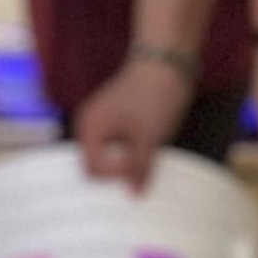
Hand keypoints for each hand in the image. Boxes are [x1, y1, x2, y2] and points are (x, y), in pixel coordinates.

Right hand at [72, 51, 187, 192]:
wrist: (167, 61)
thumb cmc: (154, 95)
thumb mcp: (149, 136)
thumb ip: (139, 167)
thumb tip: (133, 195)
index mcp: (90, 128)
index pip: (92, 169)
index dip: (114, 175)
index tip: (138, 166)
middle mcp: (92, 127)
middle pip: (98, 166)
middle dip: (118, 175)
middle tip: (143, 175)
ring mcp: (106, 125)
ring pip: (112, 159)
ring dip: (129, 166)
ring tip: (149, 162)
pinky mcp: (121, 124)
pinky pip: (122, 150)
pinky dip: (134, 156)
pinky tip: (151, 153)